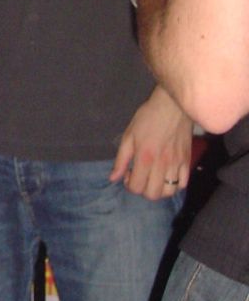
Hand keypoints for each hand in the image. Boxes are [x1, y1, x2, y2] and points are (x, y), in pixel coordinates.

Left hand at [112, 86, 192, 200]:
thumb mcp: (128, 136)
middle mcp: (162, 164)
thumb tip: (113, 178)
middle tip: (140, 177)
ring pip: (169, 192)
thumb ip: (121, 160)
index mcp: (145, 158)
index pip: (136, 187)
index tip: (128, 174)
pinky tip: (167, 176)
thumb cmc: (147, 118)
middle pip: (153, 194)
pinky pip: (183, 184)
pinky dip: (174, 186)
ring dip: (159, 190)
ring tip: (154, 178)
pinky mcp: (187, 161)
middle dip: (143, 190)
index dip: (129, 185)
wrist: (172, 106)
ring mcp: (176, 164)